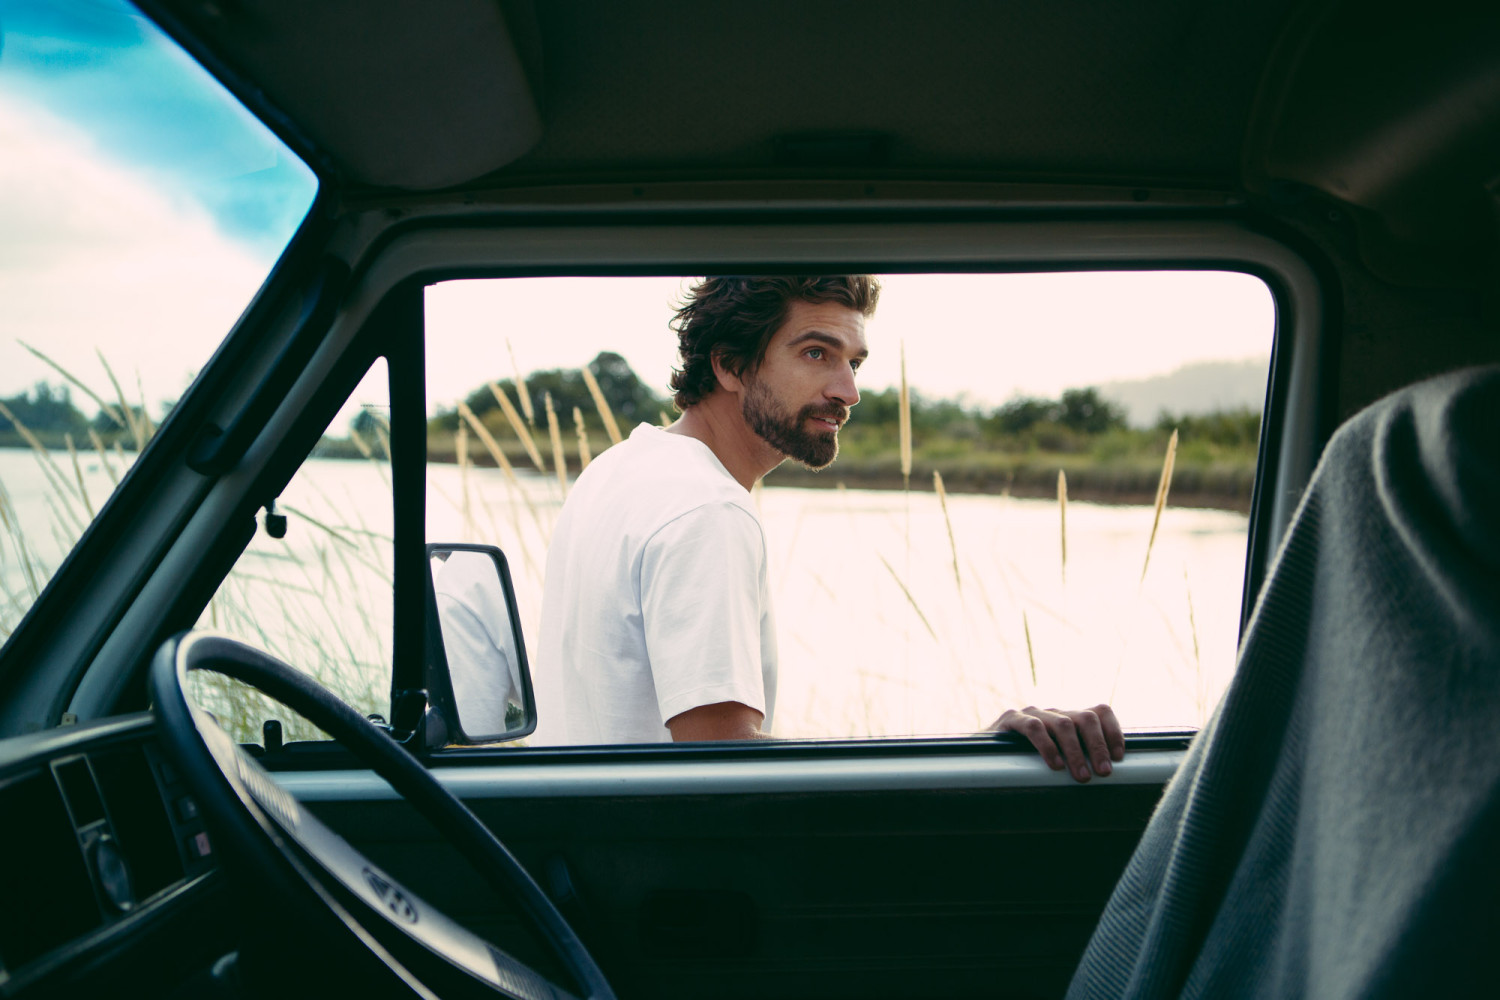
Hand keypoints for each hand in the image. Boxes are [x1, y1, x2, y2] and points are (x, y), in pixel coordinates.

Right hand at [988, 704, 1124, 782]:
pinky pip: (1033, 727)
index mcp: (1070, 719)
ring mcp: (1033, 713)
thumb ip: (1081, 762)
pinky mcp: (1012, 719)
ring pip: (1062, 723)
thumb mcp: (1060, 760)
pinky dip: (1047, 746)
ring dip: (1076, 751)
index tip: (1120, 757)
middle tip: (1103, 772)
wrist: (984, 757)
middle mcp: (1055, 712)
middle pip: (1086, 717)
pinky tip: (1054, 765)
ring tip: (1081, 776)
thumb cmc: (1027, 764)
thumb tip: (1111, 780)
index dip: (1113, 732)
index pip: (1100, 712)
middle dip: (1098, 745)